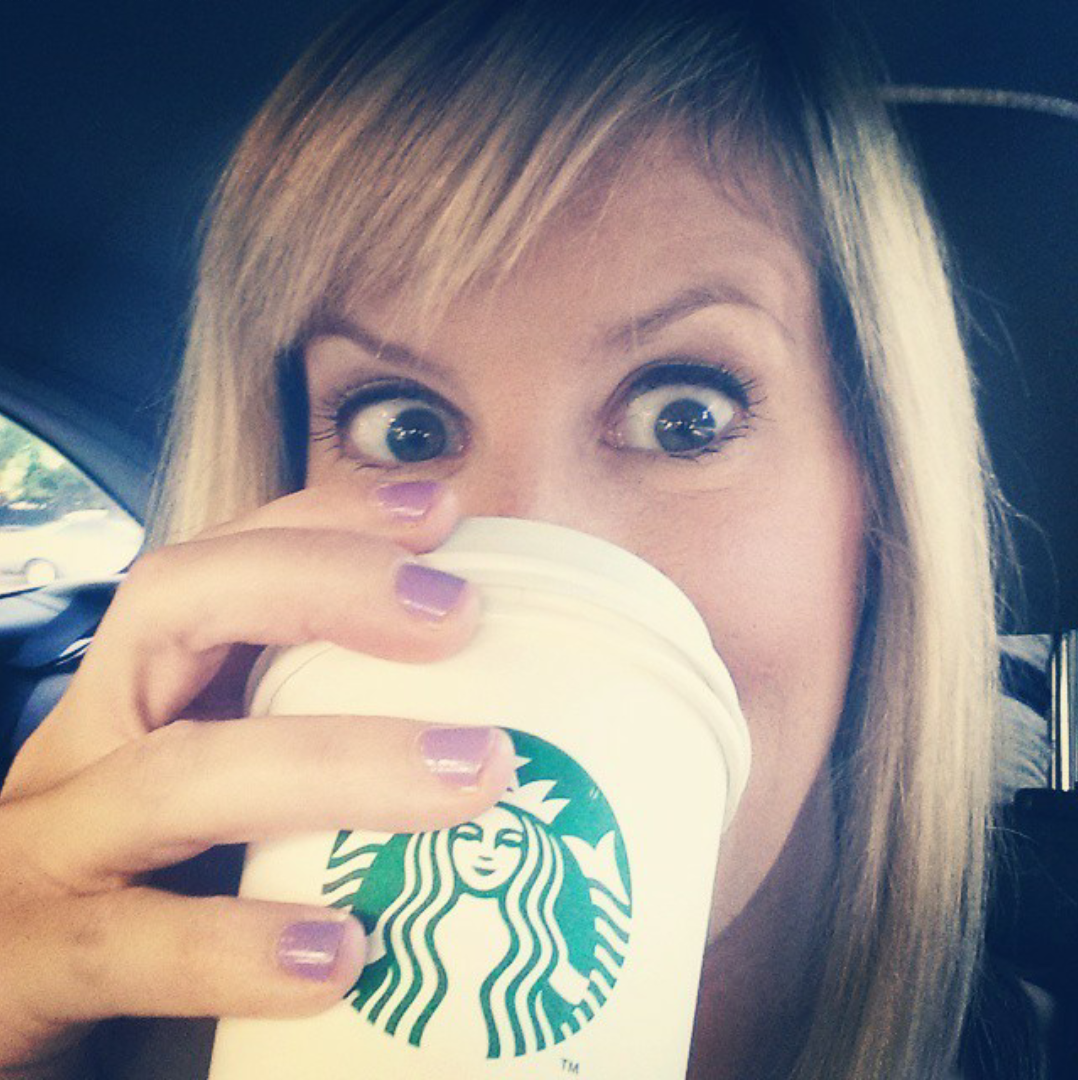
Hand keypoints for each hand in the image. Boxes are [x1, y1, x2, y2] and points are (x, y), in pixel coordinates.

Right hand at [0, 482, 513, 1075]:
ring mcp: (44, 849)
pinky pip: (128, 946)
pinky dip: (233, 947)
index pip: (221, 562)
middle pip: (174, 608)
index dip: (325, 521)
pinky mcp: (22, 965)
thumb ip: (320, 763)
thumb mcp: (227, 807)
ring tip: (470, 774)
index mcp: (136, 694)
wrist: (0, 1010)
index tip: (440, 511)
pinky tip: (338, 957)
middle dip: (322, 586)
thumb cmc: (145, 896)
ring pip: (175, 779)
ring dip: (334, 765)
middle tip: (458, 611)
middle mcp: (83, 745)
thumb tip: (493, 741)